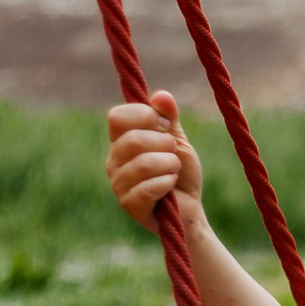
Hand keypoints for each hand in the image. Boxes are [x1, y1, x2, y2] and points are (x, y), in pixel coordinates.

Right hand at [105, 92, 202, 229]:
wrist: (190, 210)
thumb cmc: (181, 174)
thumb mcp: (178, 141)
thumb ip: (169, 119)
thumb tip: (161, 95)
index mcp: (121, 141)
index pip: (117, 117)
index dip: (144, 116)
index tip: (165, 126)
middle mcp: (114, 160)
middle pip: (133, 139)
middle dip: (164, 144)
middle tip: (174, 154)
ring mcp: (118, 183)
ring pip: (143, 163)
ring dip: (169, 165)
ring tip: (174, 171)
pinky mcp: (129, 205)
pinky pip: (147, 188)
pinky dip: (167, 183)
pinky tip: (170, 186)